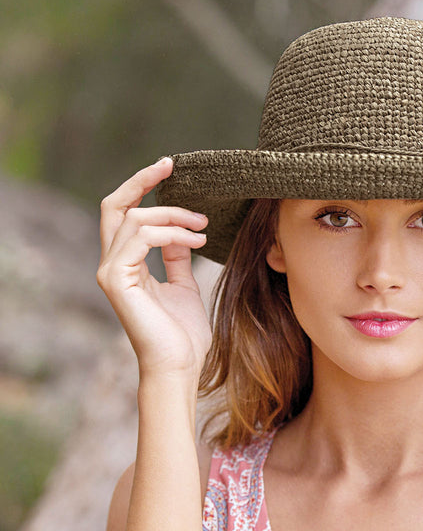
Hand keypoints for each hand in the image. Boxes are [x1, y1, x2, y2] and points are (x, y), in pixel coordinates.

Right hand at [97, 157, 212, 379]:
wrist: (179, 365)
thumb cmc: (183, 334)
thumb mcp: (184, 285)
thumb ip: (177, 257)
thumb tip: (182, 233)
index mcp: (126, 264)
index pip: (125, 214)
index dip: (143, 188)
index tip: (170, 169)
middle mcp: (112, 264)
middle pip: (115, 206)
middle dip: (142, 181)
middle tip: (172, 165)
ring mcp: (111, 271)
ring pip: (134, 219)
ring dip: (173, 215)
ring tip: (204, 226)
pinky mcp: (117, 279)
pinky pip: (142, 238)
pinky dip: (172, 233)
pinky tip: (197, 240)